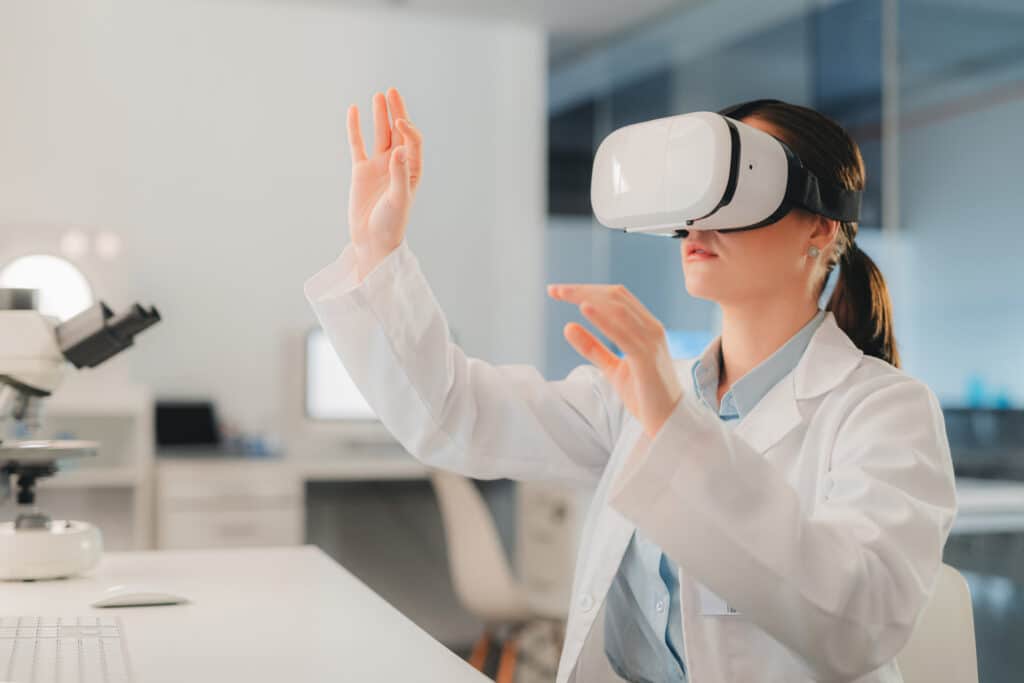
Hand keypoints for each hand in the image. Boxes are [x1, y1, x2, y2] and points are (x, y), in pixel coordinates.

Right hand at [346, 88, 423, 279]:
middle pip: (398, 132)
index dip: (408, 128)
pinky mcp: (361, 171)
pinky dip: (355, 128)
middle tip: (392, 91)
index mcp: (412, 170)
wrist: (372, 241)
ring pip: (379, 134)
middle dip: (396, 112)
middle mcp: (397, 165)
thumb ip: (400, 174)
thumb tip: (400, 150)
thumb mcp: (398, 200)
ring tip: (379, 96)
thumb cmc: (391, 224)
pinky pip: (358, 144)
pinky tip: (353, 111)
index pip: (413, 141)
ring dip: (379, 116)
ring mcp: (378, 166)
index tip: (399, 122)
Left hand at [548, 284, 682, 438]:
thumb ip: (592, 348)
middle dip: (582, 289)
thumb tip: (568, 326)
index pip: (616, 297)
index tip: (560, 291)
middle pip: (615, 296)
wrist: (667, 422)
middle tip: (554, 290)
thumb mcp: (611, 368)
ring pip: (618, 308)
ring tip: (563, 293)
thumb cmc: (644, 395)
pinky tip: (584, 309)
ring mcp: (651, 341)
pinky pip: (623, 333)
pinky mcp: (646, 358)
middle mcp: (652, 328)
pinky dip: (603, 318)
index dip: (588, 289)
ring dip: (587, 297)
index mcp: (646, 327)